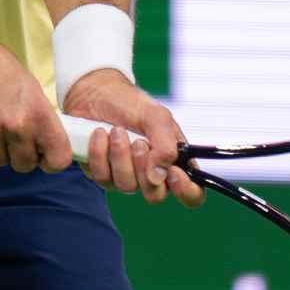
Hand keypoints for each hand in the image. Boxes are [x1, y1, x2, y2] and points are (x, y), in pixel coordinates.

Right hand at [0, 32, 73, 173]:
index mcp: (38, 112)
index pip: (59, 158)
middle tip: (11, 135)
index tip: (44, 156)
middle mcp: (16, 126)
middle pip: (25, 165)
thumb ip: (39, 118)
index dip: (52, 160)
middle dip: (19, 154)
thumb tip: (46, 143)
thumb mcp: (29, 86)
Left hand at [65, 68, 204, 207]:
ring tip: (116, 130)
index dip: (186, 190)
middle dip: (143, 168)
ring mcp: (126, 177)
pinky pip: (102, 177)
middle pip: (155, 196)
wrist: (96, 93)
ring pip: (126, 186)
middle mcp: (152, 174)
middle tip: (138, 142)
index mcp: (174, 161)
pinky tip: (99, 134)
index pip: (192, 193)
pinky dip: (100, 153)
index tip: (173, 172)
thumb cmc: (131, 104)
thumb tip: (158, 176)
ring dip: (120, 156)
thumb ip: (165, 145)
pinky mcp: (103, 174)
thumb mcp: (156, 116)